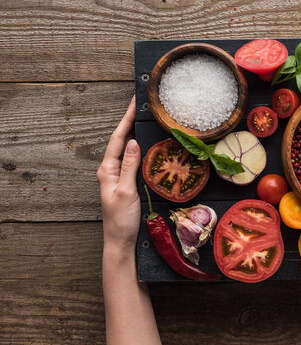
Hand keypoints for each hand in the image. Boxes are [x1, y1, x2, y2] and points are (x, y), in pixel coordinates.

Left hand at [97, 96, 141, 251]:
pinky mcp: (127, 182)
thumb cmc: (121, 220)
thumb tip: (134, 142)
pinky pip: (134, 160)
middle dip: (131, 121)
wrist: (121, 242)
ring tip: (146, 118)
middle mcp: (111, 170)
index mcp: (107, 169)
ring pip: (128, 148)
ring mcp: (119, 176)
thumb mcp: (126, 192)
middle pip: (122, 140)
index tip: (134, 103)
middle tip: (142, 104)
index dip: (126, 119)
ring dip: (136, 132)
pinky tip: (149, 144)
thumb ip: (129, 167)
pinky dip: (141, 148)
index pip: (118, 139)